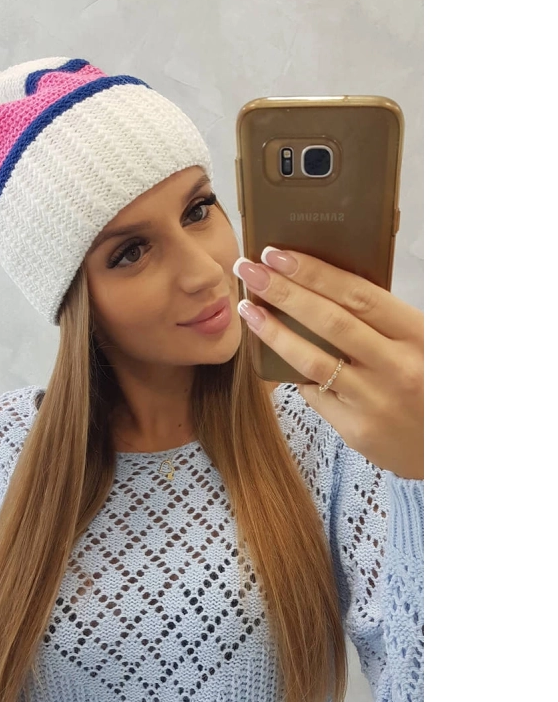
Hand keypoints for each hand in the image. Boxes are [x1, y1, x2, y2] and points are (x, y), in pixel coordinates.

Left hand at [232, 248, 422, 479]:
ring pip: (312, 359)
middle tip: (249, 270)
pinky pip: (314, 392)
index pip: (358, 294)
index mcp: (418, 335)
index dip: (314, 273)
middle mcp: (398, 366)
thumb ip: (383, 321)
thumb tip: (323, 288)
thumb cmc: (433, 383)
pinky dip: (292, 370)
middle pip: (329, 321)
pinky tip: (271, 352)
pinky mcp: (357, 428)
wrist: (452, 447)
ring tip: (248, 307)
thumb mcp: (424, 343)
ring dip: (273, 331)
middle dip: (283, 291)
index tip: (278, 254)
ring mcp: (375, 400)